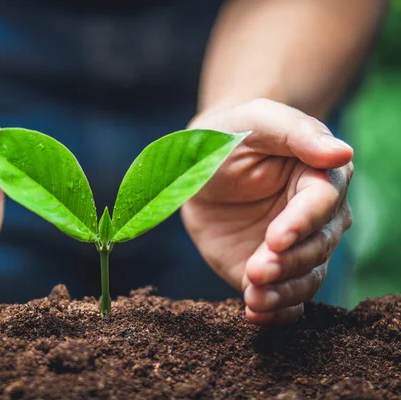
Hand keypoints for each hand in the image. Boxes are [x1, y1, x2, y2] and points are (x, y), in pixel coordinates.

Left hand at [181, 99, 352, 325]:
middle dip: (289, 262)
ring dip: (283, 292)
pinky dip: (275, 312)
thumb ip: (296, 133)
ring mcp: (293, 247)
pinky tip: (255, 315)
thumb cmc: (232, 133)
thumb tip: (342, 153)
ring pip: (305, 277)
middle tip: (257, 270)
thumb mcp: (257, 121)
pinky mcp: (270, 269)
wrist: (200, 163)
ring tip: (254, 300)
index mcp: (321, 176)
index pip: (322, 204)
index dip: (302, 223)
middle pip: (317, 246)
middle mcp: (315, 217)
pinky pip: (284, 298)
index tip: (277, 238)